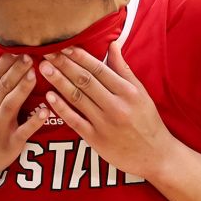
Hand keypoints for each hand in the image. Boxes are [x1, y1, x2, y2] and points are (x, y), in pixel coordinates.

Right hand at [0, 51, 49, 180]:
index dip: (6, 62)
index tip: (19, 48)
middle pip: (2, 87)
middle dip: (16, 71)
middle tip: (30, 56)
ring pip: (10, 105)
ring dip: (23, 89)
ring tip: (35, 75)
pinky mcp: (10, 144)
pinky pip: (23, 131)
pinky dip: (34, 121)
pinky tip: (45, 111)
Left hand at [40, 41, 181, 180]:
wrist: (156, 156)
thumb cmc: (148, 122)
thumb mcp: (141, 93)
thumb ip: (124, 69)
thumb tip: (113, 44)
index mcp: (128, 92)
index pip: (99, 69)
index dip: (80, 57)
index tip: (65, 46)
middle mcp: (116, 106)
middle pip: (85, 81)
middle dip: (64, 65)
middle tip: (47, 52)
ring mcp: (104, 123)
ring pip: (77, 97)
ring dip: (58, 81)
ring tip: (44, 68)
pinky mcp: (96, 140)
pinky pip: (74, 121)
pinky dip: (61, 108)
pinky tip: (49, 96)